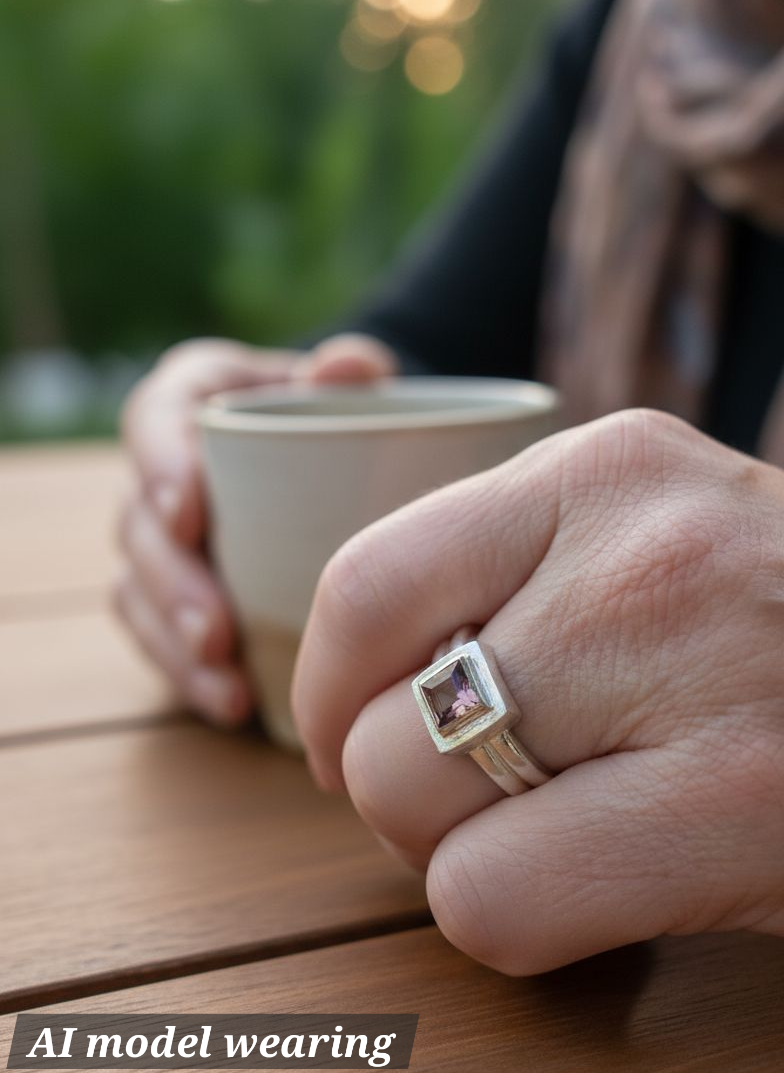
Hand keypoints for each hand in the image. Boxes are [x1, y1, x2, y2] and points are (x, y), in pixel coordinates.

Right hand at [116, 334, 398, 723]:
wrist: (349, 460)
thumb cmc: (347, 417)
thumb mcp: (355, 389)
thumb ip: (353, 374)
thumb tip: (345, 368)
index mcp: (193, 402)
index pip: (154, 419)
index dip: (159, 464)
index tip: (188, 510)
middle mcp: (164, 472)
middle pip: (139, 523)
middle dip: (171, 582)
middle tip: (215, 626)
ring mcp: (165, 541)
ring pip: (139, 591)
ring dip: (175, 643)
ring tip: (224, 681)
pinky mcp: (176, 597)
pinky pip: (161, 638)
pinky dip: (191, 675)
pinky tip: (232, 704)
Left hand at [293, 409, 783, 972]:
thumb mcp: (659, 541)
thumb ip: (518, 578)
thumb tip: (353, 685)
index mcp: (604, 469)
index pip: (365, 583)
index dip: (329, 688)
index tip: (352, 735)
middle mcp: (638, 548)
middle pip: (379, 716)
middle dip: (398, 792)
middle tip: (478, 807)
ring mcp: (692, 667)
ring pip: (417, 807)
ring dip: (460, 856)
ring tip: (560, 837)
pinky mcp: (739, 798)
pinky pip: (494, 901)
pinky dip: (522, 919)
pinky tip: (609, 888)